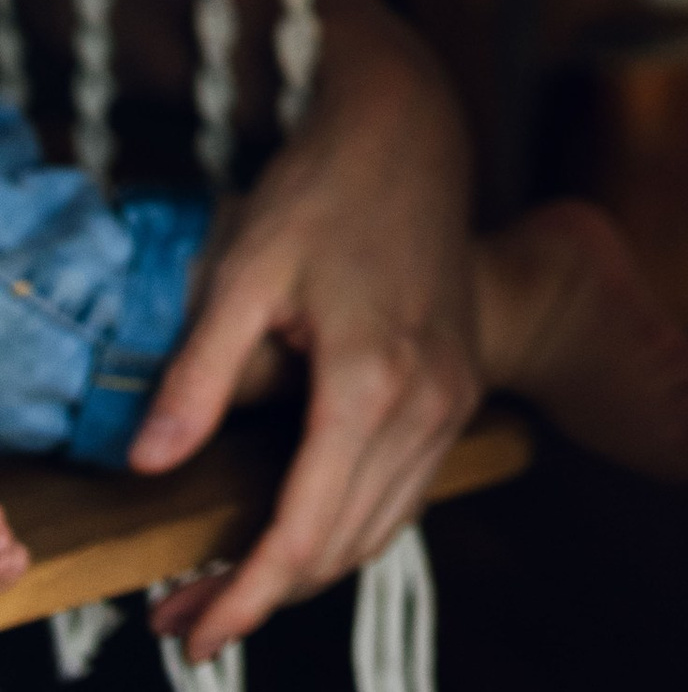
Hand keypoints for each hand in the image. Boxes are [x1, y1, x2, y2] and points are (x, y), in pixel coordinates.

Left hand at [131, 0, 479, 661]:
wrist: (411, 131)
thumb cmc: (325, 188)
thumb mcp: (246, 270)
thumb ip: (200, 374)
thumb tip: (148, 465)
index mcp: (371, 381)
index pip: (305, 532)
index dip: (245, 597)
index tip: (191, 633)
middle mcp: (426, 401)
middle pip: (343, 545)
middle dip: (264, 595)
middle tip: (186, 615)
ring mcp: (454, 396)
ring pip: (381, 527)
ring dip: (309, 569)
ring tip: (231, 584)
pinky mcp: (460, 385)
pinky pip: (408, 489)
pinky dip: (354, 526)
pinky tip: (303, 526)